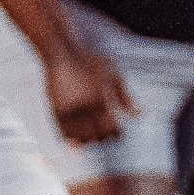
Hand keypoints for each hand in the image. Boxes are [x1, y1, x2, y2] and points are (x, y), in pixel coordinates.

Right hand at [35, 26, 134, 145]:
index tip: (117, 133)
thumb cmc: (89, 61)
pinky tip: (74, 142)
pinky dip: (69, 139)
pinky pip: (62, 132)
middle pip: (96, 135)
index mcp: (101, 99)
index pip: (111, 128)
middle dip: (102, 138)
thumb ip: (125, 96)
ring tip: (90, 138)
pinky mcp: (55, 110)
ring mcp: (68, 110)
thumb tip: (137, 115)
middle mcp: (84, 107)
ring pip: (79, 136)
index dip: (116, 134)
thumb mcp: (113, 74)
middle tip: (104, 136)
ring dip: (86, 140)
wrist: (60, 53)